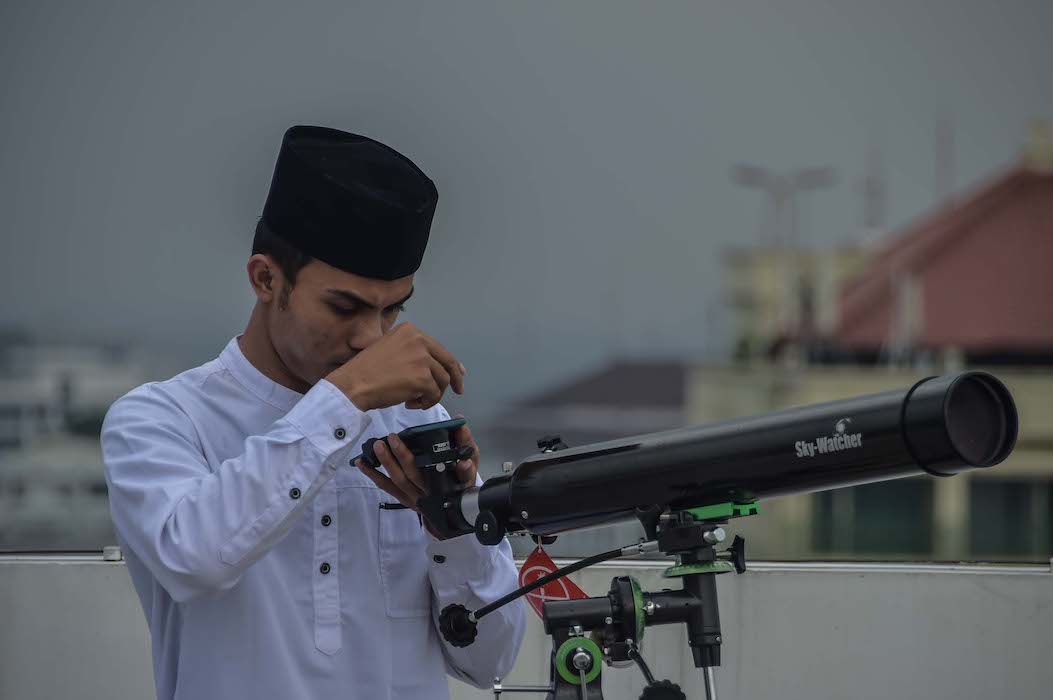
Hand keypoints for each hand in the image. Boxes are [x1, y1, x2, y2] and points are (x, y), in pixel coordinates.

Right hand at [326, 322, 465, 411]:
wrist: (353, 384)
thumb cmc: (366, 370)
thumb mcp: (390, 348)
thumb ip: (412, 351)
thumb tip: (436, 364)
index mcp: (411, 331)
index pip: (440, 348)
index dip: (452, 363)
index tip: (458, 373)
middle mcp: (419, 340)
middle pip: (447, 363)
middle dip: (455, 379)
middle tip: (458, 391)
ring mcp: (422, 359)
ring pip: (442, 381)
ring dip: (433, 395)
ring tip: (416, 401)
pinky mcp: (422, 379)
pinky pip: (434, 394)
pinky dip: (426, 403)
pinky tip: (411, 404)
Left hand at [354, 415, 479, 539]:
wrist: (451, 512)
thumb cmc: (459, 483)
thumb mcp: (470, 464)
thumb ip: (467, 445)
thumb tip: (461, 424)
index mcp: (453, 483)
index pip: (460, 474)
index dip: (461, 468)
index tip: (460, 459)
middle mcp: (433, 493)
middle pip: (417, 475)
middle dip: (403, 456)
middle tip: (393, 438)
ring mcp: (417, 498)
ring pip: (400, 481)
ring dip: (387, 463)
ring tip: (378, 446)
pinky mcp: (406, 500)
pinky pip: (388, 487)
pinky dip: (374, 475)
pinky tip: (362, 463)